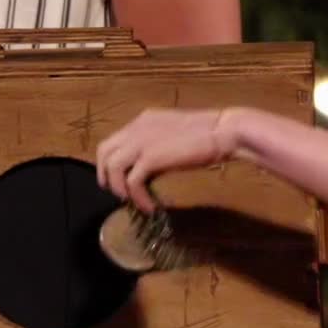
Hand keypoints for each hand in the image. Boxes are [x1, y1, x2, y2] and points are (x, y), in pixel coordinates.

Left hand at [93, 106, 240, 211]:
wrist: (223, 131)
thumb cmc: (208, 134)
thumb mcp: (174, 135)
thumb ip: (158, 145)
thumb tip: (150, 165)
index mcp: (142, 120)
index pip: (114, 140)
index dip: (111, 162)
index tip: (120, 179)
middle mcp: (136, 128)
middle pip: (104, 152)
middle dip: (106, 175)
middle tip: (118, 193)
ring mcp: (141, 141)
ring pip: (112, 167)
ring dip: (120, 188)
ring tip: (133, 202)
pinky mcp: (151, 157)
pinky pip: (132, 182)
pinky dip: (138, 197)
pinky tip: (149, 207)